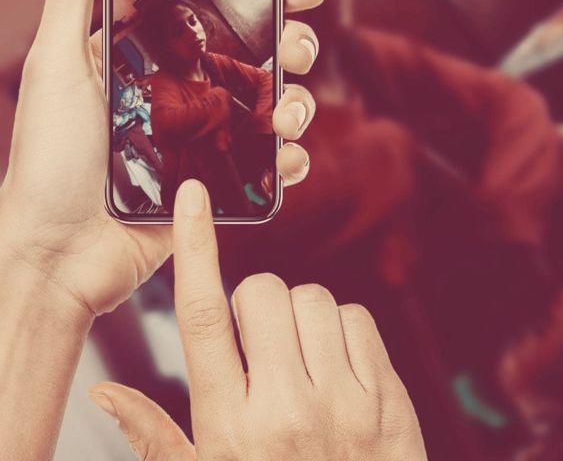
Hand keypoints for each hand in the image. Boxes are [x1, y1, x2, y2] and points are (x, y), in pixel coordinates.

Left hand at [0, 0, 326, 318]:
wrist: (55, 255)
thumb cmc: (47, 157)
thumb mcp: (55, 59)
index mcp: (154, 50)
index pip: (221, 7)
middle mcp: (188, 86)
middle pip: (263, 50)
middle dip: (295, 42)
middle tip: (294, 48)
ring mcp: (209, 134)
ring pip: (279, 103)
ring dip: (302, 100)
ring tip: (287, 113)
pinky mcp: (222, 182)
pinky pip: (273, 163)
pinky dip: (292, 157)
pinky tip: (286, 157)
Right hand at [89, 179, 427, 460]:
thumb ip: (154, 436)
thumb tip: (103, 390)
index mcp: (229, 428)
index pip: (202, 318)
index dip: (195, 249)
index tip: (192, 198)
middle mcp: (286, 410)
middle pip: (261, 293)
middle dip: (254, 302)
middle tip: (258, 344)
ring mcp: (343, 404)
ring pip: (313, 299)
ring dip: (299, 315)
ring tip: (298, 360)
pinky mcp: (388, 400)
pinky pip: (358, 319)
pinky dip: (342, 329)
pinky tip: (334, 366)